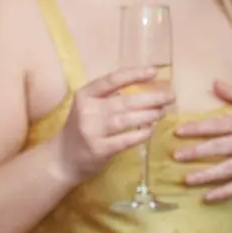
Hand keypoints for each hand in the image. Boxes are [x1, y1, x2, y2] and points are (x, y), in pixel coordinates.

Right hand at [50, 66, 174, 183]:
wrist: (61, 160)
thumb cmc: (80, 130)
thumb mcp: (87, 108)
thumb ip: (108, 97)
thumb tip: (144, 89)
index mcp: (84, 96)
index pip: (112, 80)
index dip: (135, 74)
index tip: (154, 72)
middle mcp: (87, 111)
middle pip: (125, 101)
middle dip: (152, 98)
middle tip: (171, 97)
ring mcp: (92, 131)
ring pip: (128, 120)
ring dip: (150, 115)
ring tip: (163, 112)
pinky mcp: (100, 149)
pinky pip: (127, 140)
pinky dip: (142, 134)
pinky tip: (151, 130)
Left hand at [174, 79, 231, 200]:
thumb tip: (214, 82)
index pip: (219, 125)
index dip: (198, 129)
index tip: (178, 132)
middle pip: (220, 148)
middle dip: (196, 152)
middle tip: (175, 156)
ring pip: (228, 169)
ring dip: (206, 175)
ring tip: (186, 180)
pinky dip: (225, 192)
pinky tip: (208, 197)